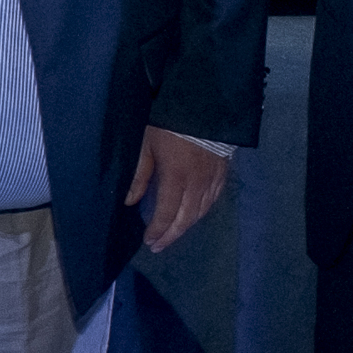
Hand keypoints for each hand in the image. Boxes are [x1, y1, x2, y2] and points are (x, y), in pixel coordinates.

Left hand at [121, 126, 230, 252]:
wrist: (205, 105)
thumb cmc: (170, 123)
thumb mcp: (147, 144)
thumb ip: (139, 174)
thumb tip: (130, 201)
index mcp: (176, 177)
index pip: (167, 213)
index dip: (158, 230)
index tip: (149, 241)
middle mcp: (196, 183)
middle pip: (185, 218)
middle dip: (171, 235)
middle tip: (159, 246)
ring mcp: (212, 179)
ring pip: (201, 211)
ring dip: (186, 226)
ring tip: (173, 234)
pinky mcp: (223, 172)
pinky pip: (214, 199)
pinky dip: (203, 211)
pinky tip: (195, 215)